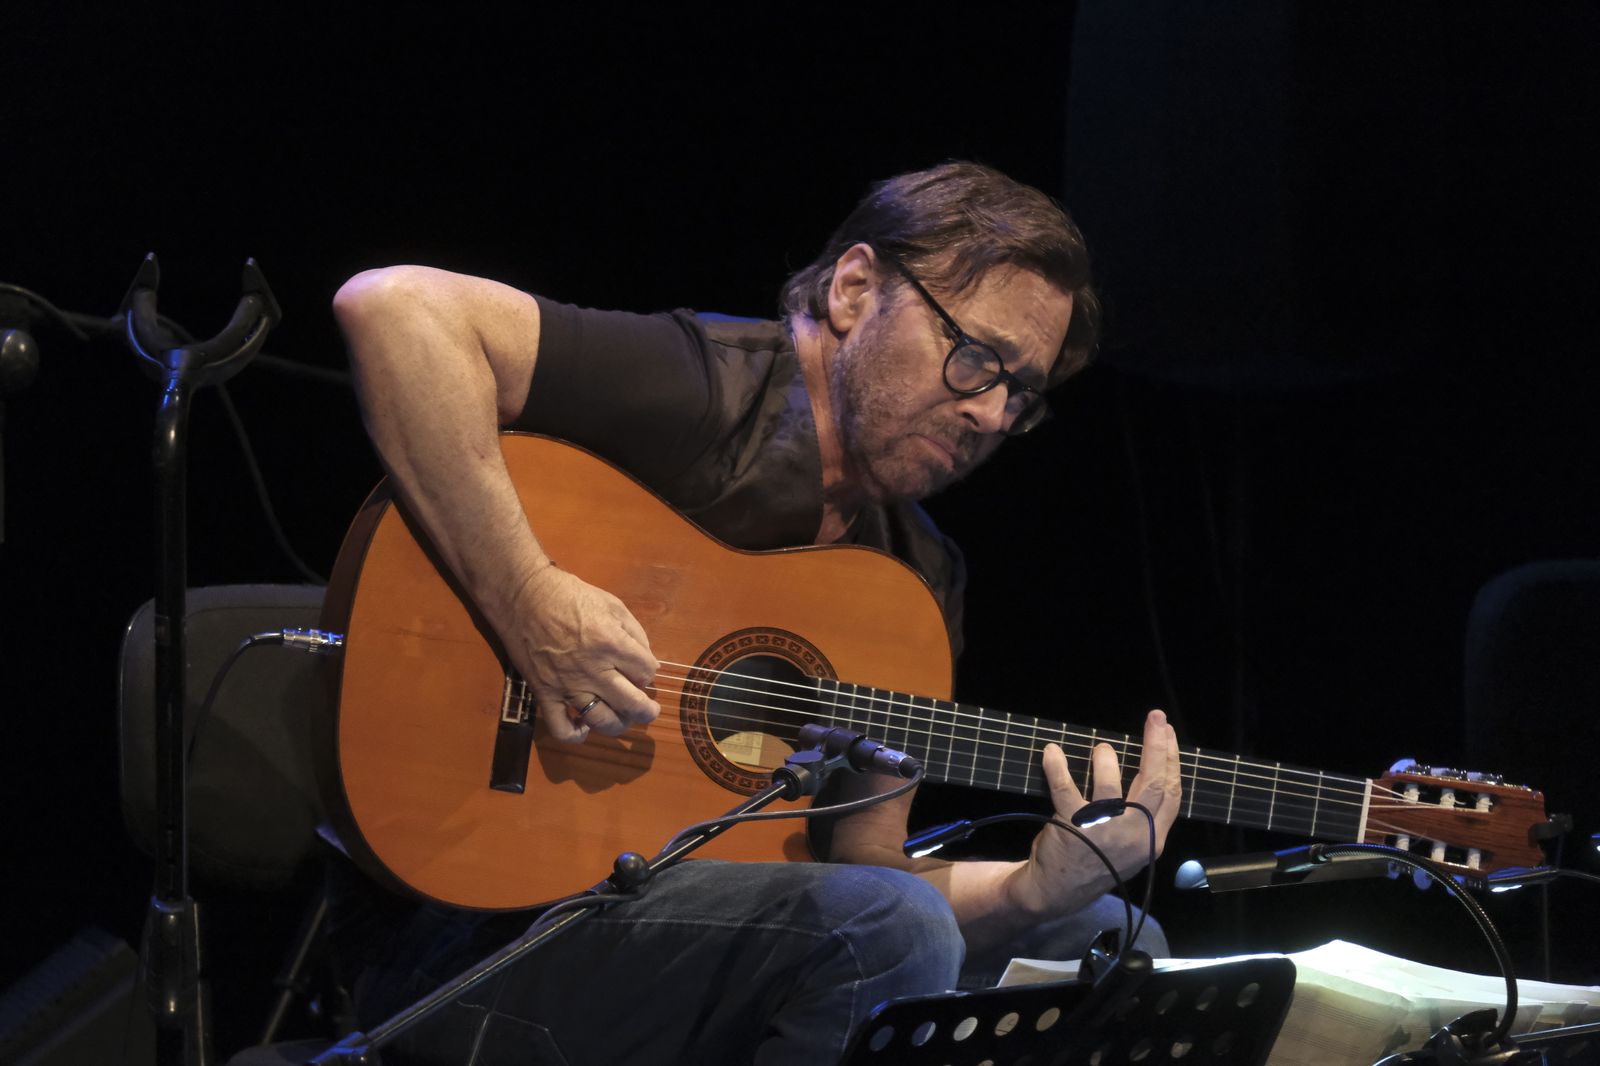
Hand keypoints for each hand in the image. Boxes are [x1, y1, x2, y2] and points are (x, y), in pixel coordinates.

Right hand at [506, 563, 660, 742]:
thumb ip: (635, 634)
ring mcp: (568, 686)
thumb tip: (649, 663)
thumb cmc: (569, 595)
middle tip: (649, 710)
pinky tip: (584, 726)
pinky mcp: (545, 694)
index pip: (646, 671)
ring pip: (603, 721)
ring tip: (622, 718)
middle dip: (647, 710)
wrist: (522, 596)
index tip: (643, 669)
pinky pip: (562, 729)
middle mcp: (593, 669)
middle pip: (632, 703)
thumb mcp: (612, 604)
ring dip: (619, 724)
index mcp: (611, 643)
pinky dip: (576, 735)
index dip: (649, 672)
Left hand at [1015, 709, 1181, 916]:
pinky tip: (1052, 752)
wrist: (1057, 892)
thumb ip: (1145, 819)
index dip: (1171, 760)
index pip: (1171, 794)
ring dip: (1104, 758)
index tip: (1168, 733)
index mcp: (1152, 840)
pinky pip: (1065, 786)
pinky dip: (1056, 766)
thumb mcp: (1132, 849)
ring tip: (1101, 748)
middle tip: (1156, 717)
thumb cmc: (1096, 862)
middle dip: (1157, 745)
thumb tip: (1153, 771)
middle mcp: (1133, 836)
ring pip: (1110, 784)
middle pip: (1153, 783)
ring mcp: (1103, 831)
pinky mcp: (1072, 825)